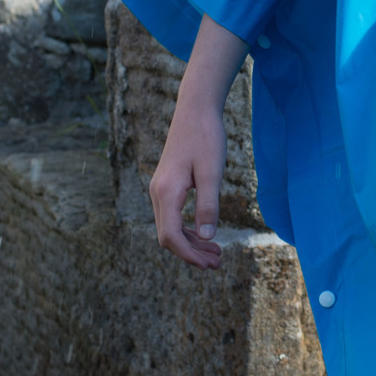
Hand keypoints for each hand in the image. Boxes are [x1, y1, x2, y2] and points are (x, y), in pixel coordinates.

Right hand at [149, 17, 247, 268]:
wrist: (195, 110)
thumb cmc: (206, 137)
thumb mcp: (212, 172)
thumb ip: (208, 204)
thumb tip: (207, 236)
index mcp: (166, 192)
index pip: (170, 236)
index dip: (189, 255)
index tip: (210, 264)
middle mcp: (157, 193)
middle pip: (168, 236)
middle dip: (192, 253)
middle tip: (218, 263)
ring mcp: (160, 189)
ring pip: (170, 228)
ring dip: (192, 243)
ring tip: (216, 254)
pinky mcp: (167, 186)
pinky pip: (173, 216)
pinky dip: (189, 229)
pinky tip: (206, 234)